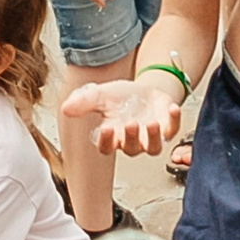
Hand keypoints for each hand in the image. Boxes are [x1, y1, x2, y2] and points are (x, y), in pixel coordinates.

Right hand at [61, 75, 181, 156]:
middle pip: (131, 149)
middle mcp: (133, 141)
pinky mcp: (168, 127)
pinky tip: (172, 108)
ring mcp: (151, 136)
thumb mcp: (100, 95)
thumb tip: (66, 108)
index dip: (106, 141)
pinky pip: (172, 129)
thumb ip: (84, 102)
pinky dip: (174, 120)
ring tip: (151, 124)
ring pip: (153, 148)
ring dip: (152, 137)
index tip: (105, 129)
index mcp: (113, 135)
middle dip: (131, 138)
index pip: (106, 147)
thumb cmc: (121, 98)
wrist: (144, 90)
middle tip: (130, 124)